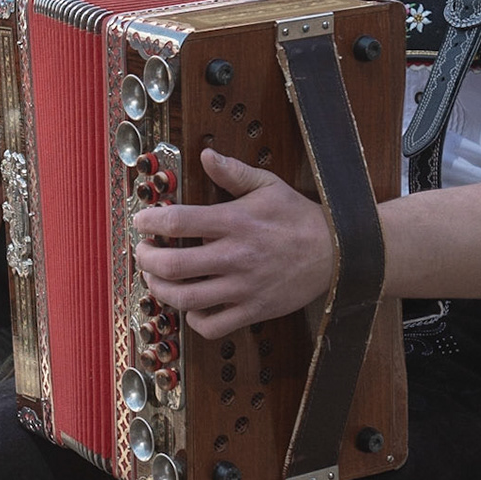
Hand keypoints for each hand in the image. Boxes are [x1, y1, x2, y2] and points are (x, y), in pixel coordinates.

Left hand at [131, 148, 339, 340]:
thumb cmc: (299, 218)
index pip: (178, 222)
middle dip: (146, 259)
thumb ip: (233, 172)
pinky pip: (212, 325)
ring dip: (161, 290)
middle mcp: (236, 256)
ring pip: (186, 299)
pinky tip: (191, 305)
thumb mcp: (268, 186)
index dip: (149, 223)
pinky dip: (194, 318)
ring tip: (156, 279)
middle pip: (173, 265)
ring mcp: (244, 287)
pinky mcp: (253, 310)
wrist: (338, 253)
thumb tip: (205, 154)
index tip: (142, 222)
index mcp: (236, 222)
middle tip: (142, 252)